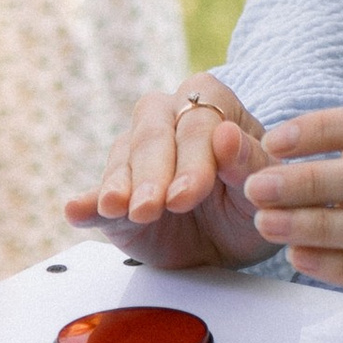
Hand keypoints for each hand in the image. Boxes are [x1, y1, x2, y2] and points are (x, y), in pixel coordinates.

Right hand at [67, 80, 275, 270]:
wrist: (234, 239)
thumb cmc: (253, 198)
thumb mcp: (265, 186)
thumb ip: (250, 162)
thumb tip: (227, 137)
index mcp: (210, 103)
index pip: (196, 122)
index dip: (192, 158)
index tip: (189, 194)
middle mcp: (168, 120)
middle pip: (152, 135)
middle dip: (151, 173)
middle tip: (151, 207)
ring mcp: (137, 157)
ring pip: (122, 159)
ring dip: (119, 186)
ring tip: (116, 208)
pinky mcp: (115, 195)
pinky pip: (96, 195)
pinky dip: (86, 204)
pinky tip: (77, 210)